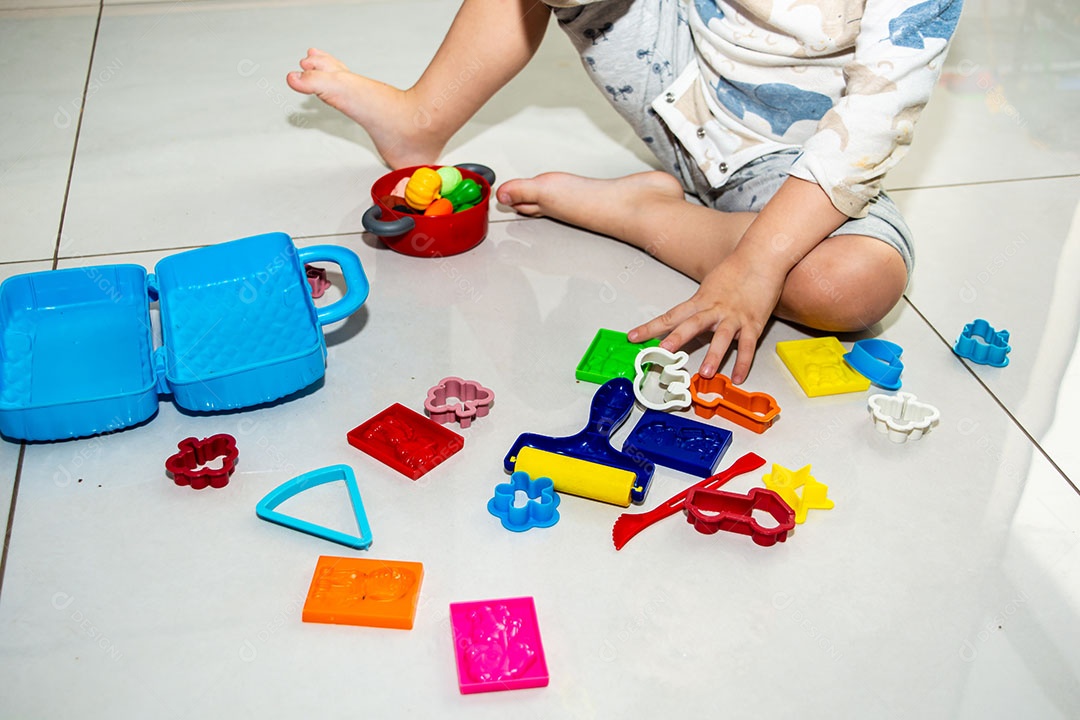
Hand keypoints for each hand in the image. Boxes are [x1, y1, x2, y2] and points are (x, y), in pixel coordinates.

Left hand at [628, 250, 785, 383]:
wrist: (762, 256)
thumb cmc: (735, 269)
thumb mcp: (710, 286)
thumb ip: (699, 305)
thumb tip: (686, 320)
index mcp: (700, 301)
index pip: (671, 316)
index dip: (650, 327)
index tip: (633, 337)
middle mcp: (715, 309)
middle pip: (691, 325)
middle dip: (676, 338)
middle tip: (662, 351)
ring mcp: (734, 317)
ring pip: (722, 338)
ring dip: (713, 356)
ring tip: (705, 373)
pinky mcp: (754, 323)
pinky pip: (748, 346)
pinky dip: (744, 362)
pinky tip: (738, 377)